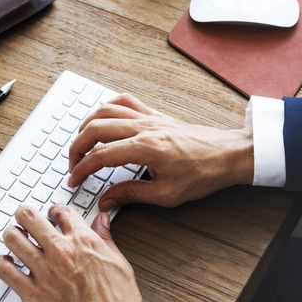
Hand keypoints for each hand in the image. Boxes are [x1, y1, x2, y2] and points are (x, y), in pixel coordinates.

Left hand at [0, 205, 143, 301]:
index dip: (54, 210)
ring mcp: (44, 271)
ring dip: (12, 236)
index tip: (52, 215)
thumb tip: (101, 221)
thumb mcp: (119, 262)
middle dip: (25, 215)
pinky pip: (5, 271)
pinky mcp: (32, 294)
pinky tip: (7, 264)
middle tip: (25, 220)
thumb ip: (105, 238)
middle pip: (29, 217)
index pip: (60, 211)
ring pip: (13, 239)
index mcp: (83, 241)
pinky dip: (2, 264)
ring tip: (15, 240)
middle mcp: (60, 251)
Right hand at [68, 93, 253, 210]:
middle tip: (72, 164)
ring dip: (87, 125)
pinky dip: (108, 106)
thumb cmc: (203, 174)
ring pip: (106, 110)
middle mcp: (144, 128)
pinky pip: (126, 101)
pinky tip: (103, 118)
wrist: (228, 154)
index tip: (73, 181)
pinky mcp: (156, 115)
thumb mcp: (166, 194)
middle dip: (77, 147)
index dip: (81, 169)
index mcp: (145, 148)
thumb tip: (106, 200)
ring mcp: (149, 118)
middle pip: (96, 128)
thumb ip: (131, 195)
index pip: (100, 156)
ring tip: (81, 143)